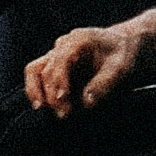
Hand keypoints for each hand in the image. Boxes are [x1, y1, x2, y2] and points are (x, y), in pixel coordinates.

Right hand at [26, 18, 151, 117]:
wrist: (121, 44)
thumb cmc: (121, 53)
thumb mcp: (120, 68)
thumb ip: (103, 84)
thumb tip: (86, 102)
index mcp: (78, 40)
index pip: (61, 60)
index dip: (59, 81)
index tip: (62, 99)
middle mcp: (62, 46)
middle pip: (46, 68)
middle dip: (51, 93)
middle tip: (63, 115)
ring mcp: (56, 54)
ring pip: (34, 69)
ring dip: (35, 90)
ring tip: (40, 109)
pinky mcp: (54, 66)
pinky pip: (37, 75)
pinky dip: (36, 90)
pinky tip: (42, 106)